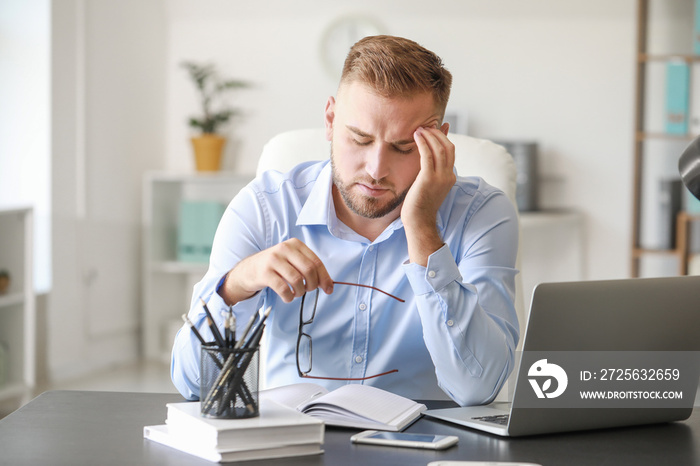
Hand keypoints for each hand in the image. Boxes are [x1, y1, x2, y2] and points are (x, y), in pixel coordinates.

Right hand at [219, 238, 333, 304]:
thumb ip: (309, 268)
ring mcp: (273, 260)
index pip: (316, 262)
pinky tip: (287, 297)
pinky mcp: (264, 273)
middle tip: (309, 290)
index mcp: (295, 244)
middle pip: (309, 270)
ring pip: (297, 280)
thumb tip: (329, 284)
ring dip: (300, 292)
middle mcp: (284, 249)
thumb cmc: (275, 267)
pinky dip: (289, 297)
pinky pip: (283, 289)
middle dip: (313, 285)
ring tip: (297, 293)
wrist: (249, 269)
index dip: (324, 277)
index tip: (328, 289)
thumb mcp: (292, 260)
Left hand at [402, 124, 455, 264]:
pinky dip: (423, 143)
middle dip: (437, 134)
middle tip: (426, 126)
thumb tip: (427, 159)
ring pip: (439, 148)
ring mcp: (440, 177)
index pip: (451, 151)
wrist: (418, 221)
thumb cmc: (419, 204)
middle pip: (448, 147)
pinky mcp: (428, 179)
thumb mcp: (428, 184)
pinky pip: (428, 155)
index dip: (444, 137)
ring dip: (429, 136)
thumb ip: (429, 170)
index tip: (436, 126)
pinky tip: (416, 136)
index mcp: (450, 177)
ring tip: (419, 129)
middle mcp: (448, 176)